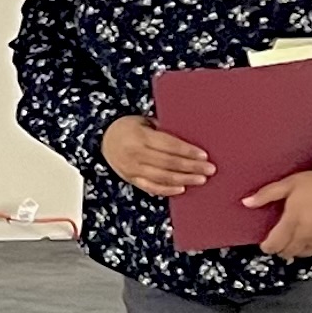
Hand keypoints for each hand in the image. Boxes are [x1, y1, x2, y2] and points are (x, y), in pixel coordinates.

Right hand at [100, 115, 216, 196]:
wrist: (102, 138)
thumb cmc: (128, 127)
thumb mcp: (143, 122)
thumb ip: (163, 130)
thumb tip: (189, 139)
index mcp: (140, 137)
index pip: (169, 146)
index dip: (188, 151)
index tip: (204, 155)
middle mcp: (135, 154)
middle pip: (168, 163)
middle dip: (191, 167)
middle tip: (209, 169)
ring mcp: (132, 168)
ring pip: (162, 177)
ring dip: (184, 179)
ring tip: (200, 179)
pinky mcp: (131, 178)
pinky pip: (150, 187)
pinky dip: (166, 190)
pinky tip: (181, 189)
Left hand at [244, 169, 311, 260]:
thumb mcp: (290, 183)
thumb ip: (266, 194)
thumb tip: (245, 203)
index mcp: (292, 223)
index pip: (274, 246)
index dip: (267, 247)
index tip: (265, 243)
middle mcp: (306, 236)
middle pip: (287, 253)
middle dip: (281, 248)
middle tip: (281, 239)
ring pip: (303, 254)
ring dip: (297, 249)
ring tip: (297, 237)